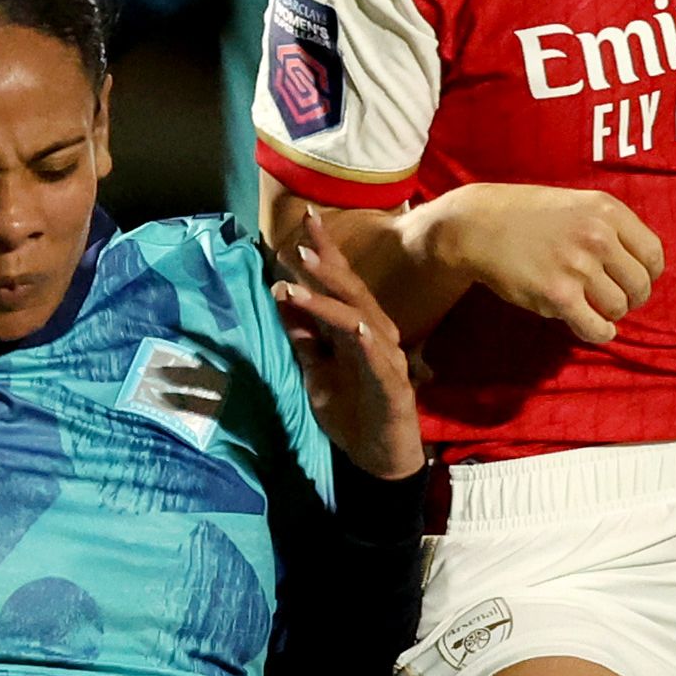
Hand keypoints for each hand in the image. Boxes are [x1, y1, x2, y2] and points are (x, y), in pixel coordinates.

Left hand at [272, 221, 424, 480]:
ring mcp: (387, 359)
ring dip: (330, 303)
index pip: (339, 283)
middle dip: (325, 267)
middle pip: (352, 292)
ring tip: (299, 288)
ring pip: (359, 322)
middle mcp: (376, 334)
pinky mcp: (393, 388)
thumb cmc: (352, 409)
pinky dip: (369, 345)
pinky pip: (381, 363)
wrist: (378, 457)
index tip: (306, 218)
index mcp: (358, 327)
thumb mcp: (316, 369)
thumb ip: (303, 336)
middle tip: (298, 246)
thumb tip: (281, 297)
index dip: (324, 251)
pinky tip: (358, 330)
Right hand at [421, 183, 664, 342]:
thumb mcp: (578, 204)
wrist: (479, 225)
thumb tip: (640, 264)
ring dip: (610, 313)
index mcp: (607, 211)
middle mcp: (598, 237)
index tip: (633, 280)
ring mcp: (578, 266)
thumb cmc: (528, 216)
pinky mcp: (558, 295)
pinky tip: (593, 327)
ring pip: (619, 307)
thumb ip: (610, 227)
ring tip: (593, 307)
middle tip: (614, 298)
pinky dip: (599, 332)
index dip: (648, 274)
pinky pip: (595, 326)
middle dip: (631, 297)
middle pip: (640, 284)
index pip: (653, 254)